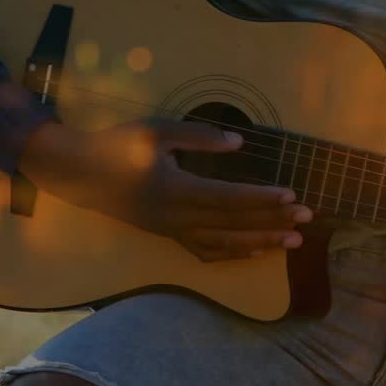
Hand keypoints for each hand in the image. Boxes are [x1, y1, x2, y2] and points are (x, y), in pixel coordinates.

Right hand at [19, 120, 312, 261]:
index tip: (291, 196)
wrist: (78, 174)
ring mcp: (172, 232)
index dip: (262, 198)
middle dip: (272, 222)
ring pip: (224, 244)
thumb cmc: (118, 145)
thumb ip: (199, 137)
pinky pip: (206, 252)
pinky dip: (234, 254)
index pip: (229, 198)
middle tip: (306, 219)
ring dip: (261, 242)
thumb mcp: (157, 131)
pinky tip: (256, 251)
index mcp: (176, 189)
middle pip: (234, 224)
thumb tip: (239, 143)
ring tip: (292, 241)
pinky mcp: (168, 236)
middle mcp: (177, 218)